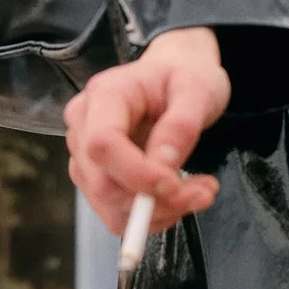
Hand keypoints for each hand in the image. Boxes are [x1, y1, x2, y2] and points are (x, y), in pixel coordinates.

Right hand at [64, 26, 230, 235]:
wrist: (176, 73)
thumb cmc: (186, 75)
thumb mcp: (198, 89)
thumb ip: (181, 126)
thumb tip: (163, 169)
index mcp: (106, 94)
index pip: (102, 144)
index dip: (135, 174)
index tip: (175, 185)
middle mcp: (85, 125)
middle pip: (102, 183)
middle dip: (154, 201)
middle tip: (203, 193)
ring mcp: (86, 154)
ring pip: (111, 205)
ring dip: (159, 212)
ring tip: (200, 192)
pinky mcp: (98, 176)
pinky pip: (118, 212)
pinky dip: (153, 215)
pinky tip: (181, 195)